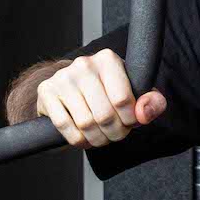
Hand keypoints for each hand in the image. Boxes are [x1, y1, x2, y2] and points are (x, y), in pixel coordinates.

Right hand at [37, 49, 166, 147]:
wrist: (76, 89)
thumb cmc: (111, 91)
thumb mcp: (137, 93)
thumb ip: (152, 102)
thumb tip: (142, 115)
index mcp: (108, 59)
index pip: (123, 100)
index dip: (130, 120)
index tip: (130, 123)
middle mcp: (84, 64)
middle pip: (104, 115)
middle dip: (115, 133)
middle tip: (116, 135)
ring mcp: (63, 77)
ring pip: (85, 123)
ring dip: (97, 139)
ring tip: (103, 137)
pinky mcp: (46, 91)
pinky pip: (65, 126)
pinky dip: (78, 139)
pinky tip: (85, 137)